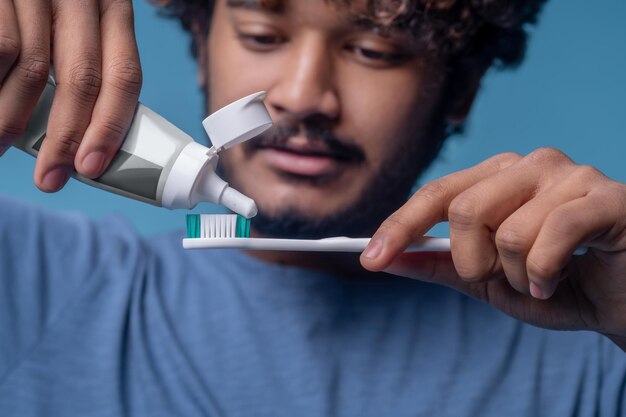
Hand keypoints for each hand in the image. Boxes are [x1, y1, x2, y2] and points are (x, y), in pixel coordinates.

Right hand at [0, 0, 141, 190]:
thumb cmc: (38, 4)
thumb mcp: (72, 22)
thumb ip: (82, 62)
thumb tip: (83, 135)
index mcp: (112, 8)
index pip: (125, 75)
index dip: (111, 126)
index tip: (92, 167)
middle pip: (85, 79)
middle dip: (68, 137)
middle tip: (51, 178)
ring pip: (35, 70)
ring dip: (15, 118)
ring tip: (1, 146)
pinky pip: (0, 49)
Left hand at [361, 148, 625, 349]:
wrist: (625, 302)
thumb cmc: (559, 286)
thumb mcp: (488, 282)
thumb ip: (440, 265)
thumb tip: (387, 259)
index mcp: (497, 177)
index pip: (436, 194)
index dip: (398, 227)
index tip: (369, 260)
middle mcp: (529, 164)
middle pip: (464, 211)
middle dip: (473, 263)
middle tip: (502, 280)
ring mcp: (569, 174)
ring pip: (507, 232)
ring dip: (516, 276)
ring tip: (542, 279)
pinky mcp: (606, 196)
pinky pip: (549, 238)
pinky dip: (546, 275)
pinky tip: (562, 280)